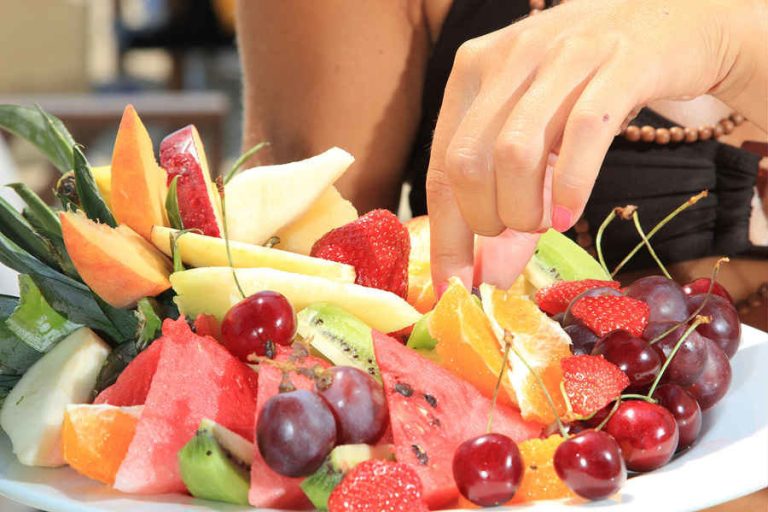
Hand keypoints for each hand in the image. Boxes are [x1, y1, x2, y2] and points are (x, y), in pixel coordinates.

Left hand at [427, 0, 763, 290]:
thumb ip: (507, 192)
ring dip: (524, 211)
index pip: (441, 165)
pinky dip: (572, 187)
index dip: (447, 234)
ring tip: (545, 224)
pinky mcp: (621, 64)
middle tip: (515, 234)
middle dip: (484, 221)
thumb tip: (486, 272)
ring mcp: (564, 56)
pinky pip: (584, 134)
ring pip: (515, 153)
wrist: (673, 20)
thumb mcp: (536, 129)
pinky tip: (571, 216)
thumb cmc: (588, 82)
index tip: (455, 286)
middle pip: (467, 163)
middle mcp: (510, 57)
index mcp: (473, 70)